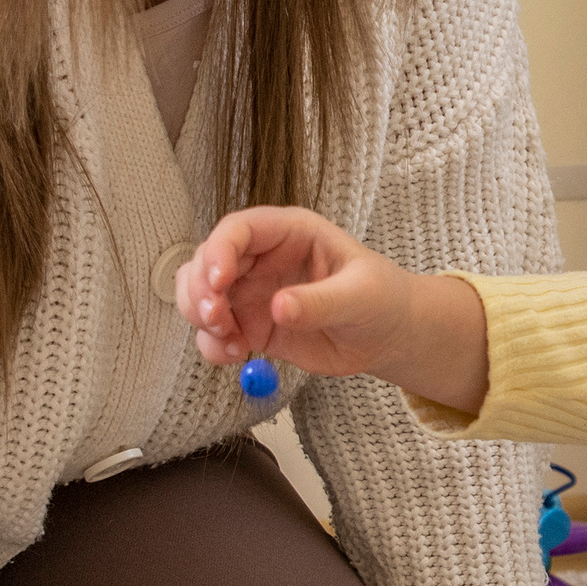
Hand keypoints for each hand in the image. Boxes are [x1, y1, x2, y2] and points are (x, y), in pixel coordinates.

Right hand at [177, 207, 491, 414]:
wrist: (386, 335)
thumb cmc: (381, 299)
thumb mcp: (360, 296)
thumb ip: (320, 302)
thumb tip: (278, 308)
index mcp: (289, 233)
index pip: (239, 229)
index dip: (219, 251)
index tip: (218, 283)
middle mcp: (262, 258)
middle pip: (206, 261)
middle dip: (200, 290)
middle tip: (216, 319)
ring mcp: (252, 291)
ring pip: (200, 294)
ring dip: (199, 317)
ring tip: (228, 343)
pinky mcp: (250, 324)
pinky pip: (214, 331)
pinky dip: (212, 344)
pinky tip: (234, 356)